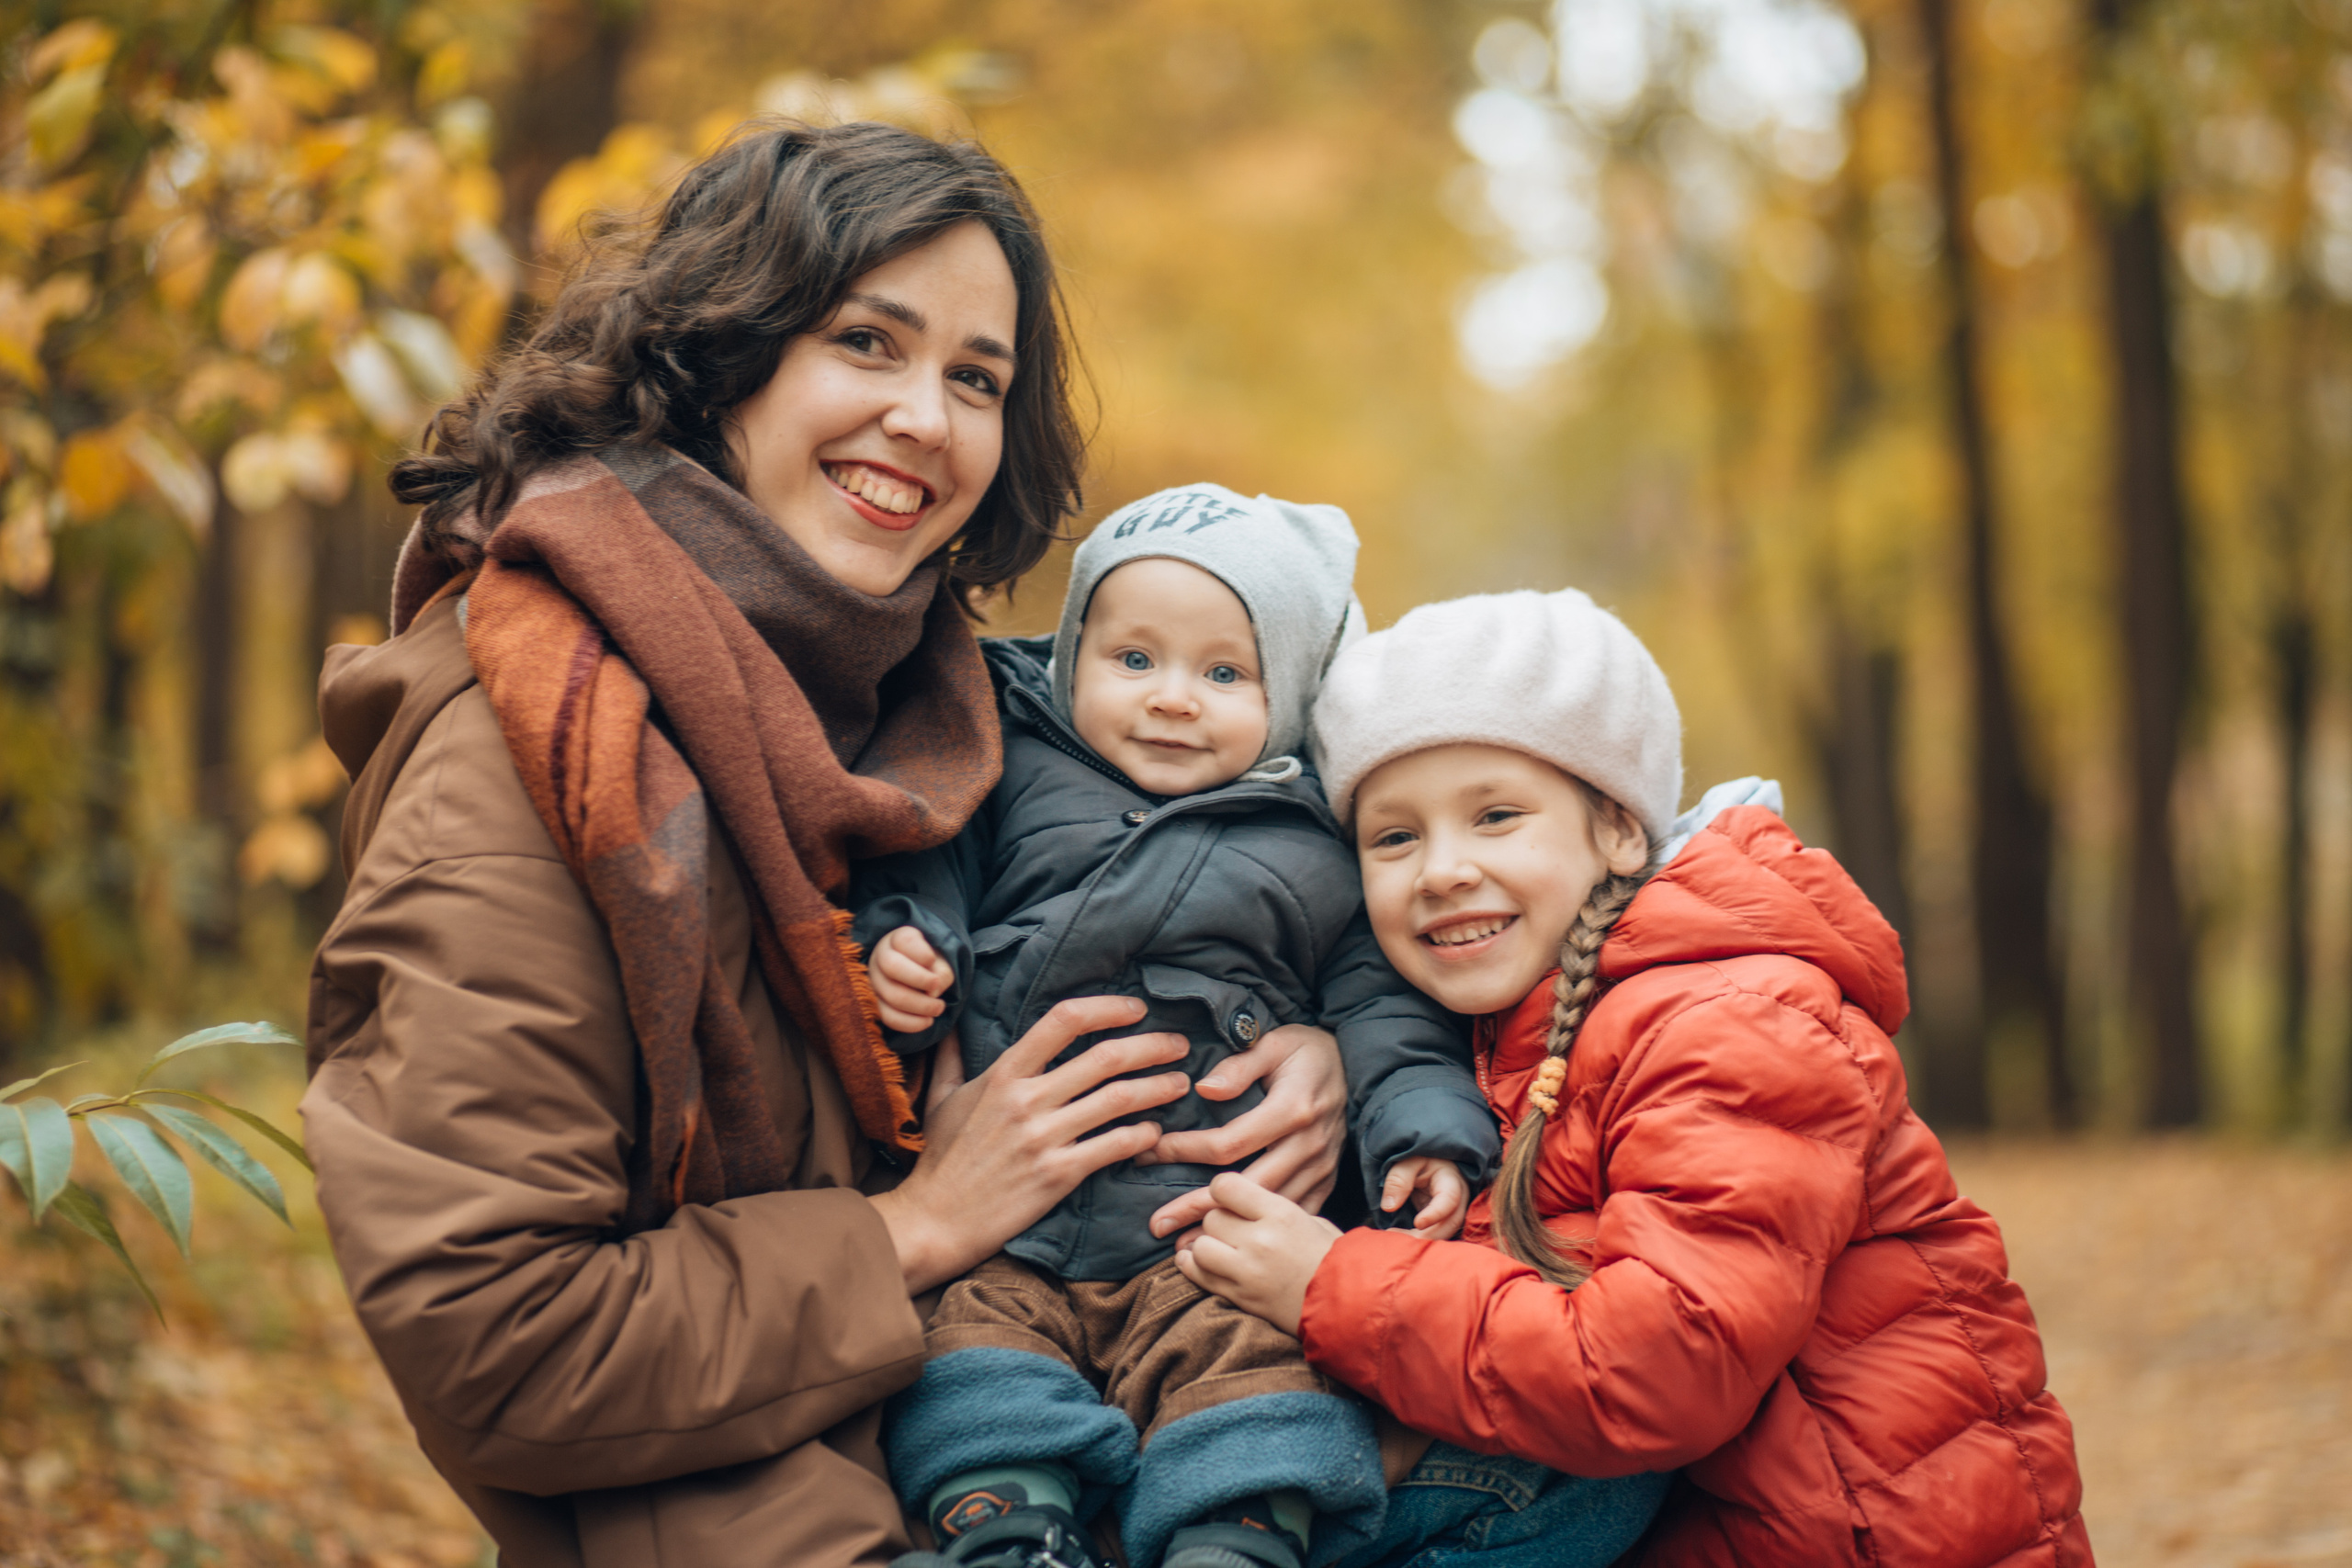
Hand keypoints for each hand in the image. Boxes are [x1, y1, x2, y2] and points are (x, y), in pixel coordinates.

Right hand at [869, 925, 952, 1034]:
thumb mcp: (942, 962)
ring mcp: (874, 981)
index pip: (904, 941)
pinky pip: (888, 1017)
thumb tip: (931, 994)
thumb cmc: (931, 966)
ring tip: (938, 1007)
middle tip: (937, 986)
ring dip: (920, 1006)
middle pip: (892, 966)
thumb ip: (942, 972)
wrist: (921, 978)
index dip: (922, 954)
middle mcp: (880, 957)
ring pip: (891, 995)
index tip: (933, 961)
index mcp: (897, 939)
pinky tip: (927, 1021)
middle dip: (921, 980)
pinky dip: (910, 1023)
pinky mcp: (875, 1004)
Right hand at [869, 997, 1189, 1293]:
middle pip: (1104, 1057)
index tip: (1136, 1008)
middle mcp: (1025, 1100)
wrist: (934, 1221)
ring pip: (1118, 1100)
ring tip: (1180, 1083)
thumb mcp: (942, 1099)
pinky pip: (1114, 1147)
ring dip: (1158, 1087)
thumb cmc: (941, 1160)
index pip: (1064, 1020)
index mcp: (1003, 1074)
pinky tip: (1154, 1132)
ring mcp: (1043, 1138)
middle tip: (1180, 1045)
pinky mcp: (1057, 1175)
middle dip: (1152, 1046)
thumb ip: (952, 1057)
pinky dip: (1142, 1136)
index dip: (1108, 1008)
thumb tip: (951, 1022)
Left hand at [1142, 1023, 1345, 1238]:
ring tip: (1187, 1245)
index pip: (1231, 1141)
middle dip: (1198, 1207)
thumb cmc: (1308, 1052)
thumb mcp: (1276, 1043)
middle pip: (1246, 1186)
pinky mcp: (1326, 1179)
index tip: (1152, 1152)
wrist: (1357, 1065)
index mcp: (1293, 1109)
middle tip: (1158, 1224)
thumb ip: (1240, 1065)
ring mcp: (1320, 1167)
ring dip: (1227, 1229)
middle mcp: (1308, 1144)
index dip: (1187, 1150)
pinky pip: (1293, 1213)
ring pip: (1267, 1207)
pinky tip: (1233, 1245)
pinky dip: (1262, 1231)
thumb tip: (1204, 1089)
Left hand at [1174, 1173, 1340, 1337]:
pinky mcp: (1240, 1297)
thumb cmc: (1334, 1259)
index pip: (1225, 1187)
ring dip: (1205, 1245)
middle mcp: (1260, 1240)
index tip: (1229, 1197)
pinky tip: (1201, 1261)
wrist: (1348, 1306)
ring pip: (1201, 1245)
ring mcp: (1247, 1271)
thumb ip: (1273, 1208)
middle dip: (1218, 1220)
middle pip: (1212, 1217)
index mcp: (1280, 1213)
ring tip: (1220, 1247)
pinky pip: (1198, 1275)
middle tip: (1232, 1228)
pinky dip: (1193, 1266)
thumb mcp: (1311, 1220)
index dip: (1222, 1190)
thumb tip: (1242, 1200)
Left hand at [1380, 1156, 1467, 1238]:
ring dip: (1423, 1241)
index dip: (1435, 1214)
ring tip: (1397, 1240)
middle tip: (1399, 1240)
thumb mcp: (1408, 1161)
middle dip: (1427, 1236)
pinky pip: (1437, 1234)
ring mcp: (1452, 1212)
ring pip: (1445, 1233)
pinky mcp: (1444, 1221)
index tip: (1417, 1223)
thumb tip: (1389, 1207)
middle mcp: (1458, 1199)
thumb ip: (1398, 1180)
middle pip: (1450, 1223)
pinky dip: (1422, 1240)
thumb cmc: (1420, 1158)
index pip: (1449, 1200)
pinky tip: (1403, 1240)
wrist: (1429, 1162)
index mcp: (1451, 1181)